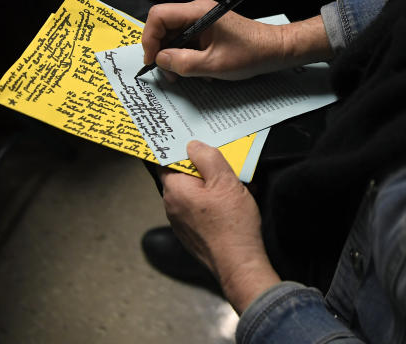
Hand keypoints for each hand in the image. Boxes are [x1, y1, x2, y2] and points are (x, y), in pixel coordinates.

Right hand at [141, 0, 331, 80]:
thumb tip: (160, 60)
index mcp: (198, 12)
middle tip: (170, 74)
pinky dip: (188, 56)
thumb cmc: (251, 54)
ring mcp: (203, 20)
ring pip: (175, 36)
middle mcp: (198, 12)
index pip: (158, 16)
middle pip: (164, 26)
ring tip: (187, 75)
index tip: (153, 60)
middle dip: (162, 51)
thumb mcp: (214, 64)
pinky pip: (188, 41)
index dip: (150, 38)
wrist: (275, 49)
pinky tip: (201, 71)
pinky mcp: (208, 30)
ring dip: (176, 57)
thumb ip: (183, 63)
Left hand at [161, 140, 280, 312]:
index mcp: (175, 190)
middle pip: (181, 175)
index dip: (180, 148)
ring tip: (233, 185)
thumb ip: (207, 157)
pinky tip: (231, 204)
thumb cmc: (232, 225)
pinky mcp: (191, 233)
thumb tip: (193, 145)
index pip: (166, 159)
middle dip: (201, 167)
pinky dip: (212, 202)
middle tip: (223, 163)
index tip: (193, 141)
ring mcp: (180, 222)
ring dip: (209, 185)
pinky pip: (198, 209)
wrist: (239, 263)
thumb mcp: (225, 181)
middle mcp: (171, 206)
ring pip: (192, 192)